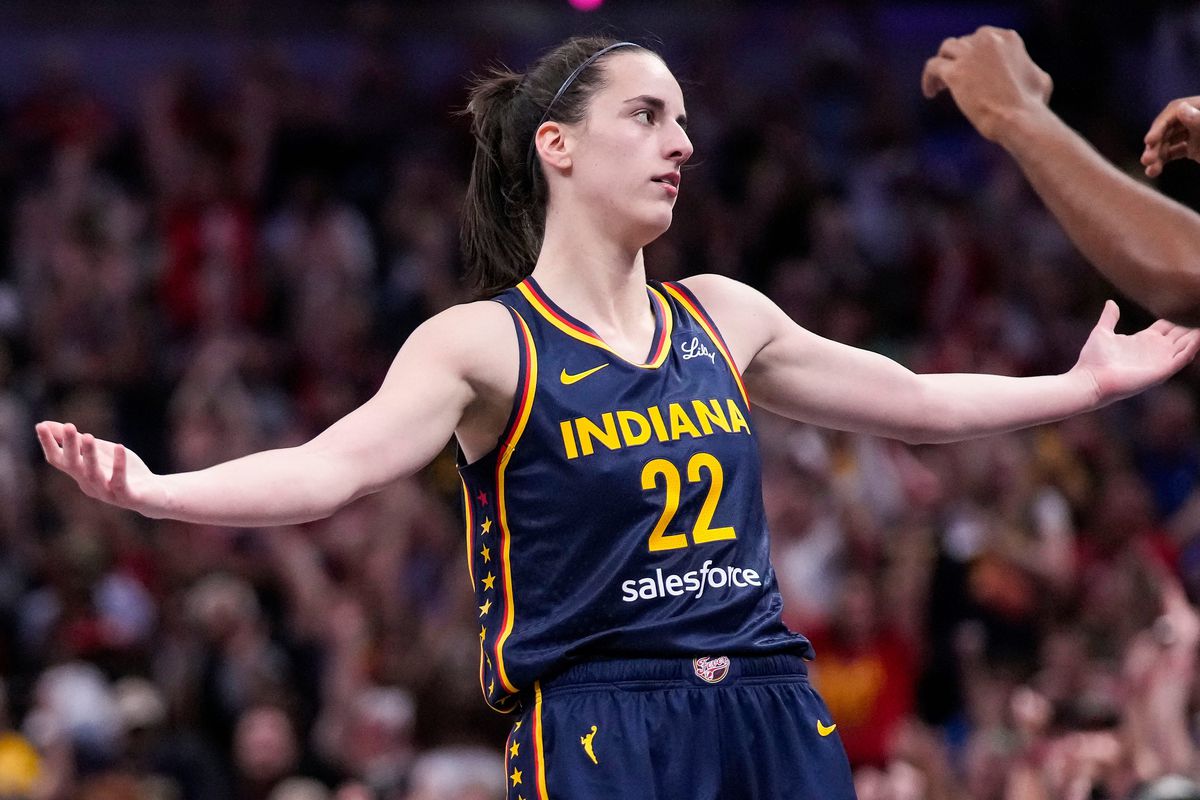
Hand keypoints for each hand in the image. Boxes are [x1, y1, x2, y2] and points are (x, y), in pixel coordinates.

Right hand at [35, 421, 168, 516]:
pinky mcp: (127, 497)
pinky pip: (119, 481)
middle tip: (68, 425)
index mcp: (80, 474)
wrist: (155, 495)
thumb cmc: (124, 471)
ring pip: (93, 475)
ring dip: (90, 456)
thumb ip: (77, 440)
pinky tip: (120, 447)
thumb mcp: (100, 451)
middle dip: (70, 446)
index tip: (40, 426)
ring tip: (88, 435)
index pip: (58, 460)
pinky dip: (119, 465)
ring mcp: (107, 493)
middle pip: (74, 466)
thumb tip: (46, 424)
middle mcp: (89, 485)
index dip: (49, 444)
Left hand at [921, 26, 1052, 142]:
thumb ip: (1025, 67)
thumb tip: (1023, 69)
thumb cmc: (1031, 106)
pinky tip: (930, 93)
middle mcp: (987, 40)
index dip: (975, 54)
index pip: (983, 38)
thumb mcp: (1039, 78)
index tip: (972, 69)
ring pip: (946, 50)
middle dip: (959, 59)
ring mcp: (969, 54)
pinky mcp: (955, 72)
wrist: (1018, 119)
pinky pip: (932, 67)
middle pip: (963, 43)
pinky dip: (928, 78)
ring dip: (942, 65)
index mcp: (1008, 38)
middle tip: (956, 79)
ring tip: (940, 86)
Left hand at [1071, 300, 1199, 403]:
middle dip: (1191, 327)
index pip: (1168, 327)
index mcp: (1143, 340)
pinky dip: (1192, 348)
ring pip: (1186, 346)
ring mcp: (1159, 361)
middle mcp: (1154, 351)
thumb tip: (1111, 302)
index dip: (1177, 319)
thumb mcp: (1102, 332)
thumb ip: (1109, 317)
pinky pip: (1182, 358)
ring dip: (1195, 337)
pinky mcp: (1161, 371)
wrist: (1089, 379)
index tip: (1188, 307)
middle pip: (1180, 336)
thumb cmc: (1094, 359)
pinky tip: (1198, 337)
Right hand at [1141, 95, 1199, 177]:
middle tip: (1145, 161)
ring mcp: (1195, 133)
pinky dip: (1163, 160)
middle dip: (1156, 145)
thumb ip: (1199, 119)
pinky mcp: (1194, 147)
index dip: (1160, 125)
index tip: (1148, 141)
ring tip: (1150, 171)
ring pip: (1169, 141)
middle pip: (1169, 127)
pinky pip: (1175, 151)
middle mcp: (1196, 117)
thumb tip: (1180, 108)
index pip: (1175, 110)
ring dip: (1156, 155)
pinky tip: (1153, 171)